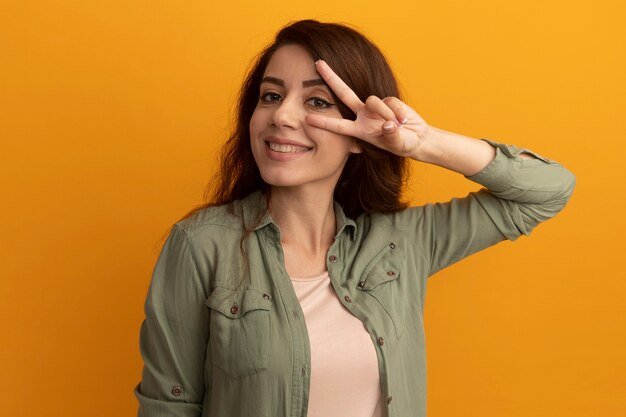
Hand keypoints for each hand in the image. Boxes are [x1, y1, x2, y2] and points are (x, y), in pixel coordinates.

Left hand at [305, 60, 430, 158]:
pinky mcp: (389, 100)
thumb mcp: (397, 144)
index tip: (306, 118)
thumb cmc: (403, 144)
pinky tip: (404, 120)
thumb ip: (392, 135)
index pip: (338, 125)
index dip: (323, 121)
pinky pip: (391, 101)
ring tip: (398, 125)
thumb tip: (388, 124)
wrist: (417, 138)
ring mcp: (375, 107)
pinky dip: (399, 111)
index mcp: (359, 130)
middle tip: (318, 63)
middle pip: (344, 93)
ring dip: (385, 113)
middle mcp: (363, 115)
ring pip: (374, 101)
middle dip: (331, 78)